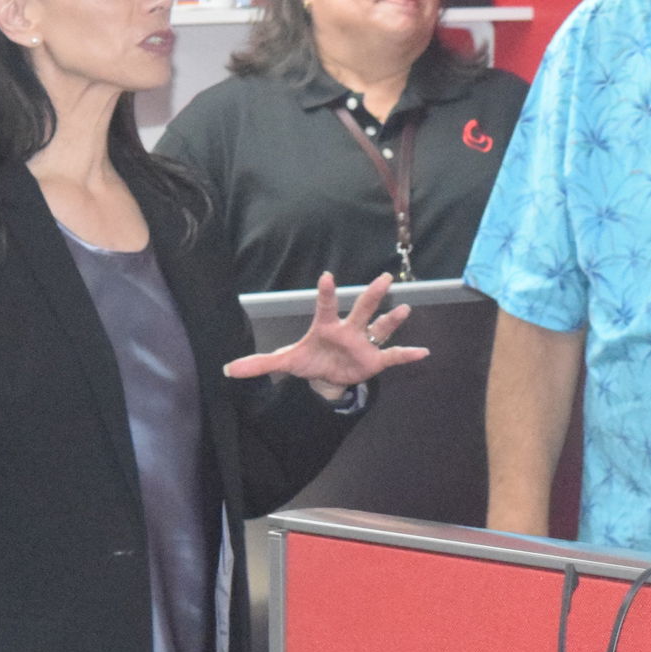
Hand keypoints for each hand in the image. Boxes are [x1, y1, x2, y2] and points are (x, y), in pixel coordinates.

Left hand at [223, 272, 427, 396]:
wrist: (329, 375)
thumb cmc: (309, 359)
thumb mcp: (285, 362)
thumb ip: (259, 364)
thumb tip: (227, 369)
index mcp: (325, 326)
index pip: (325, 306)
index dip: (325, 293)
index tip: (326, 276)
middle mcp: (348, 329)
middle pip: (360, 309)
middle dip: (371, 295)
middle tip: (383, 277)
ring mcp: (363, 343)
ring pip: (380, 327)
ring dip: (392, 319)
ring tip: (405, 309)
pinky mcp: (374, 359)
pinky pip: (393, 356)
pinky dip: (407, 355)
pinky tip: (424, 352)